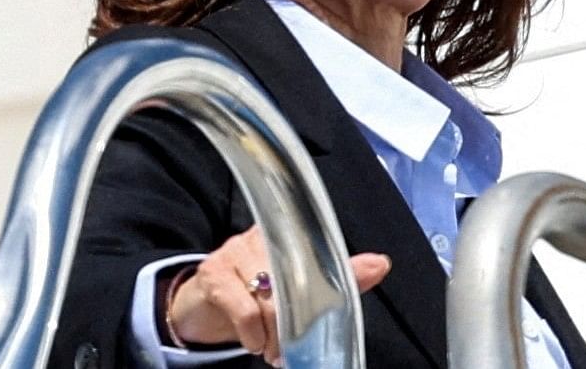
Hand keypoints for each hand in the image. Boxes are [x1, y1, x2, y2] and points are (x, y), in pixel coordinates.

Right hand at [166, 225, 390, 366]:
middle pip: (293, 281)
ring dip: (275, 335)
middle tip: (295, 350)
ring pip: (269, 298)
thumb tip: (381, 262)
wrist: (204, 304)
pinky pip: (243, 308)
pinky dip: (253, 334)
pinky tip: (254, 342)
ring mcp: (232, 252)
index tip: (331, 308)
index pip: (315, 249)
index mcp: (284, 235)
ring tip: (274, 351)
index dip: (326, 282)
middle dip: (297, 326)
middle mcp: (258, 237)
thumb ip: (339, 276)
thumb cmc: (255, 295)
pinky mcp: (212, 274)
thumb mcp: (298, 288)